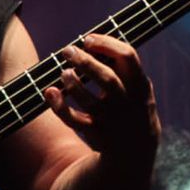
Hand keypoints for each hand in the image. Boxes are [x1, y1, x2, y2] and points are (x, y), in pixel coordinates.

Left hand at [43, 33, 159, 165]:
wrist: (135, 149)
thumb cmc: (130, 104)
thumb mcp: (136, 86)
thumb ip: (120, 66)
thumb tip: (89, 41)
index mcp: (139, 85)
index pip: (128, 57)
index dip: (106, 44)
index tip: (88, 39)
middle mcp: (127, 103)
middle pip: (107, 79)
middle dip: (85, 62)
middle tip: (67, 50)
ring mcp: (111, 121)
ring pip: (90, 102)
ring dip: (73, 84)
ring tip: (63, 72)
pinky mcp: (95, 134)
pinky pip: (74, 121)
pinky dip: (59, 106)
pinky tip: (50, 92)